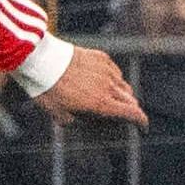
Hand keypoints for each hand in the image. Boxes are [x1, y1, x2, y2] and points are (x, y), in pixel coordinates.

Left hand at [33, 46, 147, 127]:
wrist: (42, 61)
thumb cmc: (49, 90)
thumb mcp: (59, 115)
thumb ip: (75, 122)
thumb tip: (81, 122)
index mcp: (101, 103)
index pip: (132, 113)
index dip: (141, 122)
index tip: (142, 127)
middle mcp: (108, 86)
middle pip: (131, 100)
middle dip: (131, 110)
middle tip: (126, 115)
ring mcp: (106, 70)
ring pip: (124, 85)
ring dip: (122, 95)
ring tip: (113, 99)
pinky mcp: (101, 57)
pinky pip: (115, 71)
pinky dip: (114, 79)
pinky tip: (104, 81)